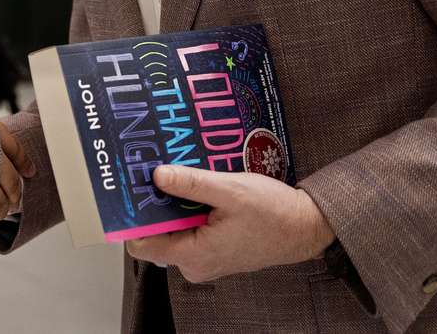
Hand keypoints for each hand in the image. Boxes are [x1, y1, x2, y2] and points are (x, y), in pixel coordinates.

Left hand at [125, 165, 335, 282]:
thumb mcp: (230, 190)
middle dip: (152, 206)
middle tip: (151, 172)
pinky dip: (186, 210)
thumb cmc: (274, 213)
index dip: (132, 217)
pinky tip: (193, 189)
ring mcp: (203, 259)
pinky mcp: (211, 250)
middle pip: (154, 234)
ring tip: (175, 176)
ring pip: (171, 230)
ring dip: (171, 206)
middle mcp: (195, 263)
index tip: (130, 190)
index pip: (141, 244)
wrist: (305, 228)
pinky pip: (187, 230)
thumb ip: (191, 184)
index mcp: (194, 254)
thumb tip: (157, 175)